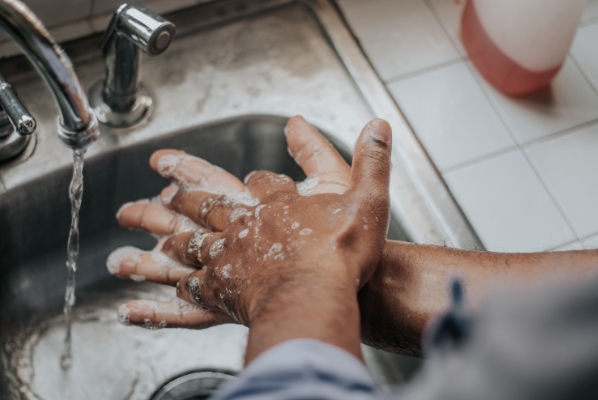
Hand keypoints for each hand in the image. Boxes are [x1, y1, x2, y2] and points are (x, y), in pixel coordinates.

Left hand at [110, 117, 392, 339]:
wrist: (315, 296)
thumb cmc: (341, 252)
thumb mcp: (368, 197)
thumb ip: (371, 160)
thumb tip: (378, 124)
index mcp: (278, 202)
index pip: (260, 181)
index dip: (258, 179)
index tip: (250, 177)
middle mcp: (247, 224)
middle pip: (207, 203)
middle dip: (182, 193)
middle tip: (156, 185)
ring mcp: (230, 256)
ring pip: (189, 238)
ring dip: (163, 230)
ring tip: (140, 224)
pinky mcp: (222, 290)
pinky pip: (191, 285)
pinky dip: (176, 285)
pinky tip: (165, 288)